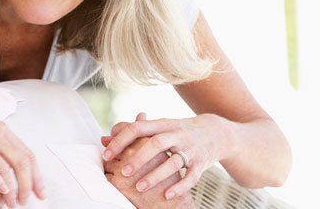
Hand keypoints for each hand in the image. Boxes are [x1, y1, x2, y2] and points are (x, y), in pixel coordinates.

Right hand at [0, 95, 44, 206]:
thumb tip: (7, 158)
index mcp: (1, 128)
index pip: (27, 154)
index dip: (37, 175)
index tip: (40, 190)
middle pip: (23, 161)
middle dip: (30, 185)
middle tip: (30, 201)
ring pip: (7, 167)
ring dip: (13, 189)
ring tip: (14, 203)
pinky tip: (2, 192)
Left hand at [103, 112, 220, 198]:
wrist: (215, 132)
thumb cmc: (177, 131)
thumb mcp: (157, 127)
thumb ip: (132, 132)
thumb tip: (104, 139)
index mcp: (162, 124)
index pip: (138, 128)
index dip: (121, 139)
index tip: (106, 154)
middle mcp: (176, 134)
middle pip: (156, 143)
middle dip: (139, 158)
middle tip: (123, 172)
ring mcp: (190, 149)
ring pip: (172, 162)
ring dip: (155, 175)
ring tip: (139, 188)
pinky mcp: (201, 163)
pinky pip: (191, 177)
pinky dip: (179, 187)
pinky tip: (167, 196)